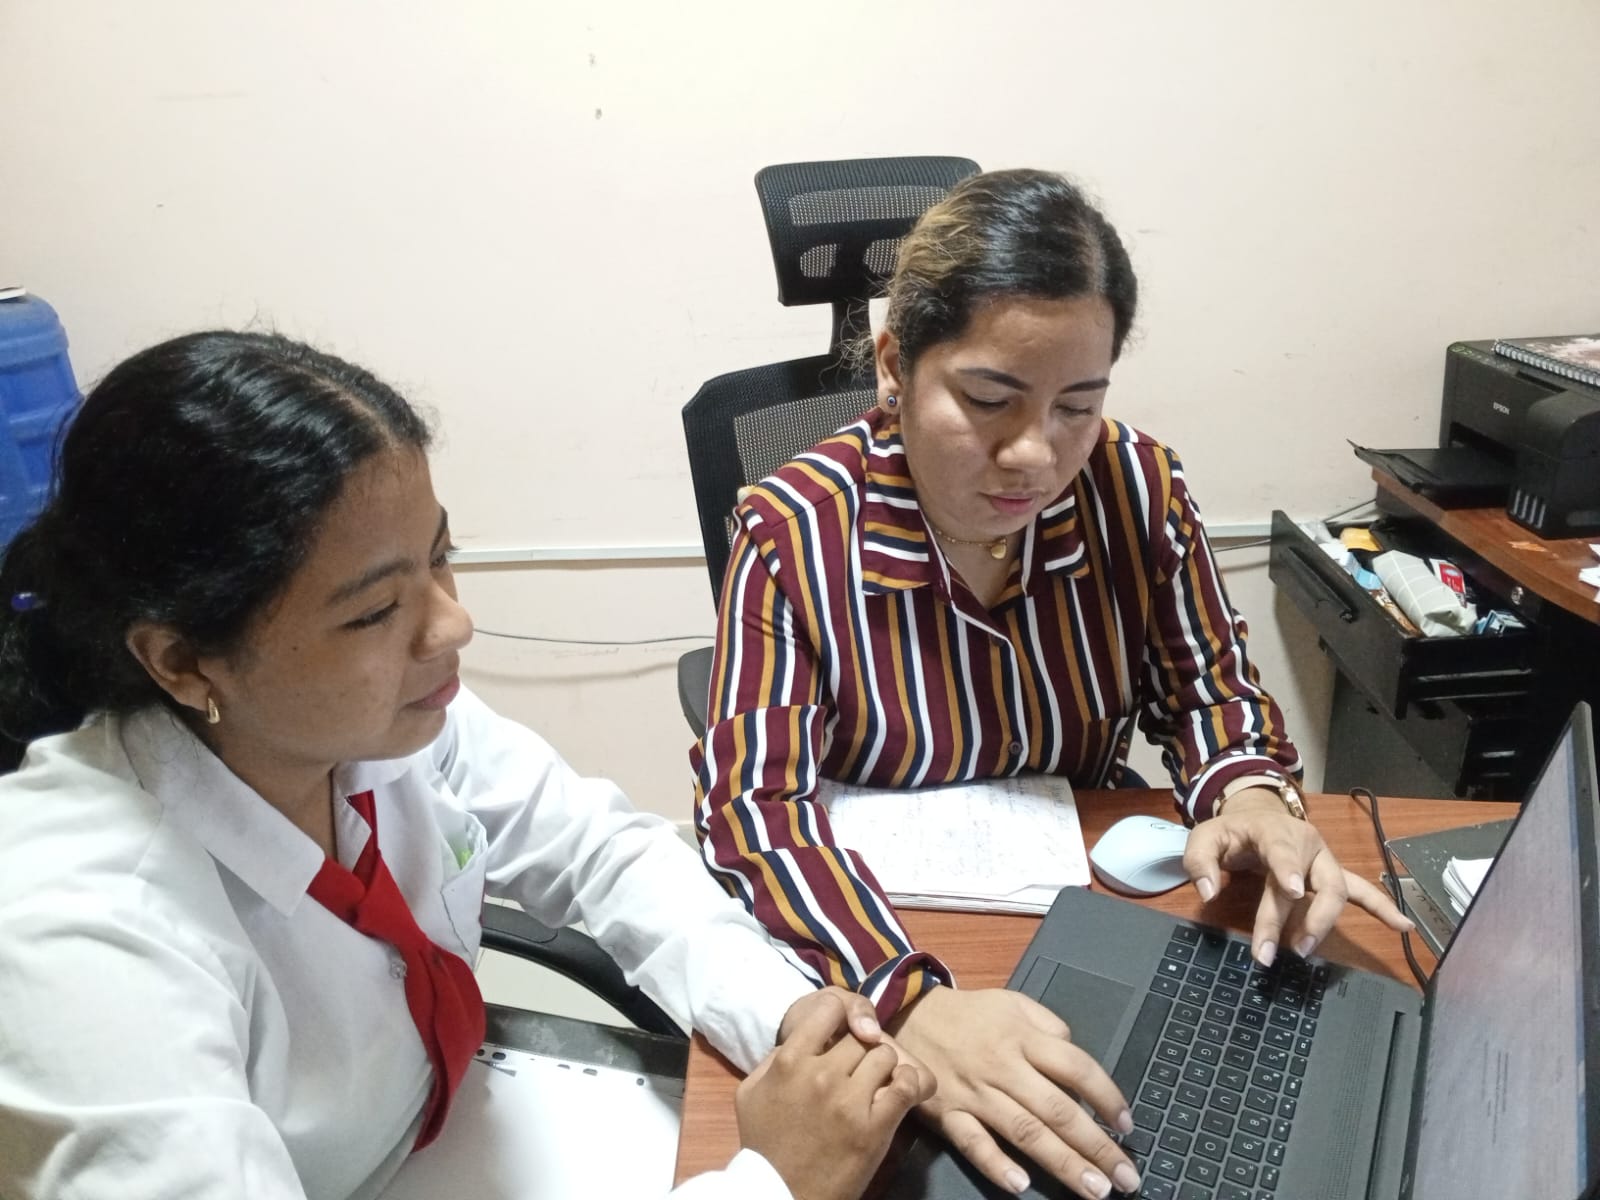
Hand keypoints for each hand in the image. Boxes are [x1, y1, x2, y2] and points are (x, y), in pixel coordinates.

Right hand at [737, 991, 933, 1199]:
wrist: (781, 1194)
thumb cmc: (764, 1142)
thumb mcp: (751, 1092)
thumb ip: (773, 1059)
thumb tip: (799, 1041)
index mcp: (790, 1061)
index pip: (830, 1008)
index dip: (838, 1017)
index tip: (839, 1031)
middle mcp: (821, 1074)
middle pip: (859, 1037)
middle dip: (858, 1049)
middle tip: (854, 1067)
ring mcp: (850, 1101)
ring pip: (885, 1056)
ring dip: (881, 1067)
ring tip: (873, 1083)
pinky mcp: (875, 1127)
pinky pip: (905, 1087)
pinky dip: (907, 1083)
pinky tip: (898, 1090)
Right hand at [887, 987, 1139, 1198]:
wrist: (908, 1013)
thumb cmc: (970, 1014)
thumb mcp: (1013, 1003)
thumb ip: (1050, 1027)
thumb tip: (1079, 1067)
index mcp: (1023, 1037)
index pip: (1076, 1067)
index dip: (1106, 1097)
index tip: (1127, 1126)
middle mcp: (1003, 1066)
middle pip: (1057, 1109)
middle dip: (1096, 1147)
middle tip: (1125, 1178)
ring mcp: (975, 1092)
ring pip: (1024, 1131)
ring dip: (1062, 1163)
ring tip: (1095, 1189)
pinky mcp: (948, 1112)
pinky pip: (973, 1142)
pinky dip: (995, 1164)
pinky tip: (1021, 1185)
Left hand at [1184, 788, 1413, 964]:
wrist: (1254, 816)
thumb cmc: (1230, 832)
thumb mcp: (1204, 838)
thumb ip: (1199, 861)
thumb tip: (1209, 892)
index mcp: (1273, 830)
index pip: (1282, 848)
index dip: (1288, 868)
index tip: (1292, 891)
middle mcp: (1306, 844)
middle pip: (1317, 881)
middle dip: (1306, 916)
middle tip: (1291, 949)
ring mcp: (1323, 860)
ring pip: (1339, 890)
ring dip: (1327, 921)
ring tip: (1309, 947)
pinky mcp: (1331, 874)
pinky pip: (1362, 890)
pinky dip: (1383, 908)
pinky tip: (1404, 926)